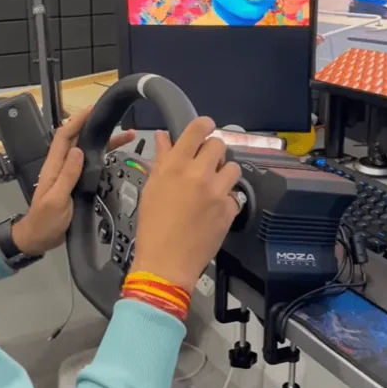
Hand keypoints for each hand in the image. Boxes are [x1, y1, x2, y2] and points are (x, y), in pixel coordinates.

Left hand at [12, 108, 135, 256]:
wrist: (39, 239)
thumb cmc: (44, 221)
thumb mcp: (56, 199)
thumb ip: (67, 175)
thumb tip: (78, 150)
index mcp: (54, 166)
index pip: (64, 136)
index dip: (77, 120)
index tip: (93, 110)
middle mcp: (61, 166)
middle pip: (78, 139)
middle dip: (96, 126)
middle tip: (117, 120)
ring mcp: (69, 174)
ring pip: (88, 151)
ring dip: (105, 142)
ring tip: (127, 137)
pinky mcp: (76, 183)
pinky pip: (91, 165)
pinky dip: (104, 157)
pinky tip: (116, 156)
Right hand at [129, 117, 241, 289]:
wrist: (166, 262)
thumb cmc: (153, 226)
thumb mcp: (151, 188)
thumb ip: (161, 159)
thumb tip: (165, 138)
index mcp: (175, 165)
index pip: (197, 130)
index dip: (204, 125)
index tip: (206, 127)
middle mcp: (198, 174)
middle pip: (219, 145)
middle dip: (214, 152)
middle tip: (207, 163)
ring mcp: (217, 192)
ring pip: (233, 168)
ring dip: (224, 174)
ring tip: (214, 186)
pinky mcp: (229, 209)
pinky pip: (235, 194)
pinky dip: (226, 199)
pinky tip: (214, 209)